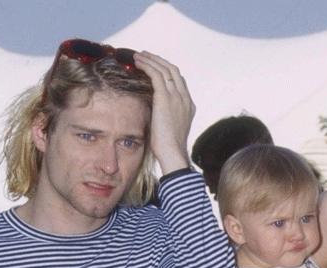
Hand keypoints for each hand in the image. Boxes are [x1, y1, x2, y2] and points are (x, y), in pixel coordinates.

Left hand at [133, 51, 194, 173]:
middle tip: (145, 55)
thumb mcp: (169, 128)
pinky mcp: (165, 98)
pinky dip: (147, 66)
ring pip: (164, 69)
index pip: (179, 80)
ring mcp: (176, 97)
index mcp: (188, 105)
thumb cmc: (168, 147)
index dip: (166, 70)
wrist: (172, 153)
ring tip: (138, 56)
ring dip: (151, 60)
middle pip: (173, 70)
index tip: (154, 66)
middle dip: (159, 60)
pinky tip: (137, 62)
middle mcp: (184, 98)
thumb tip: (153, 113)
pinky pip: (156, 74)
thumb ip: (164, 116)